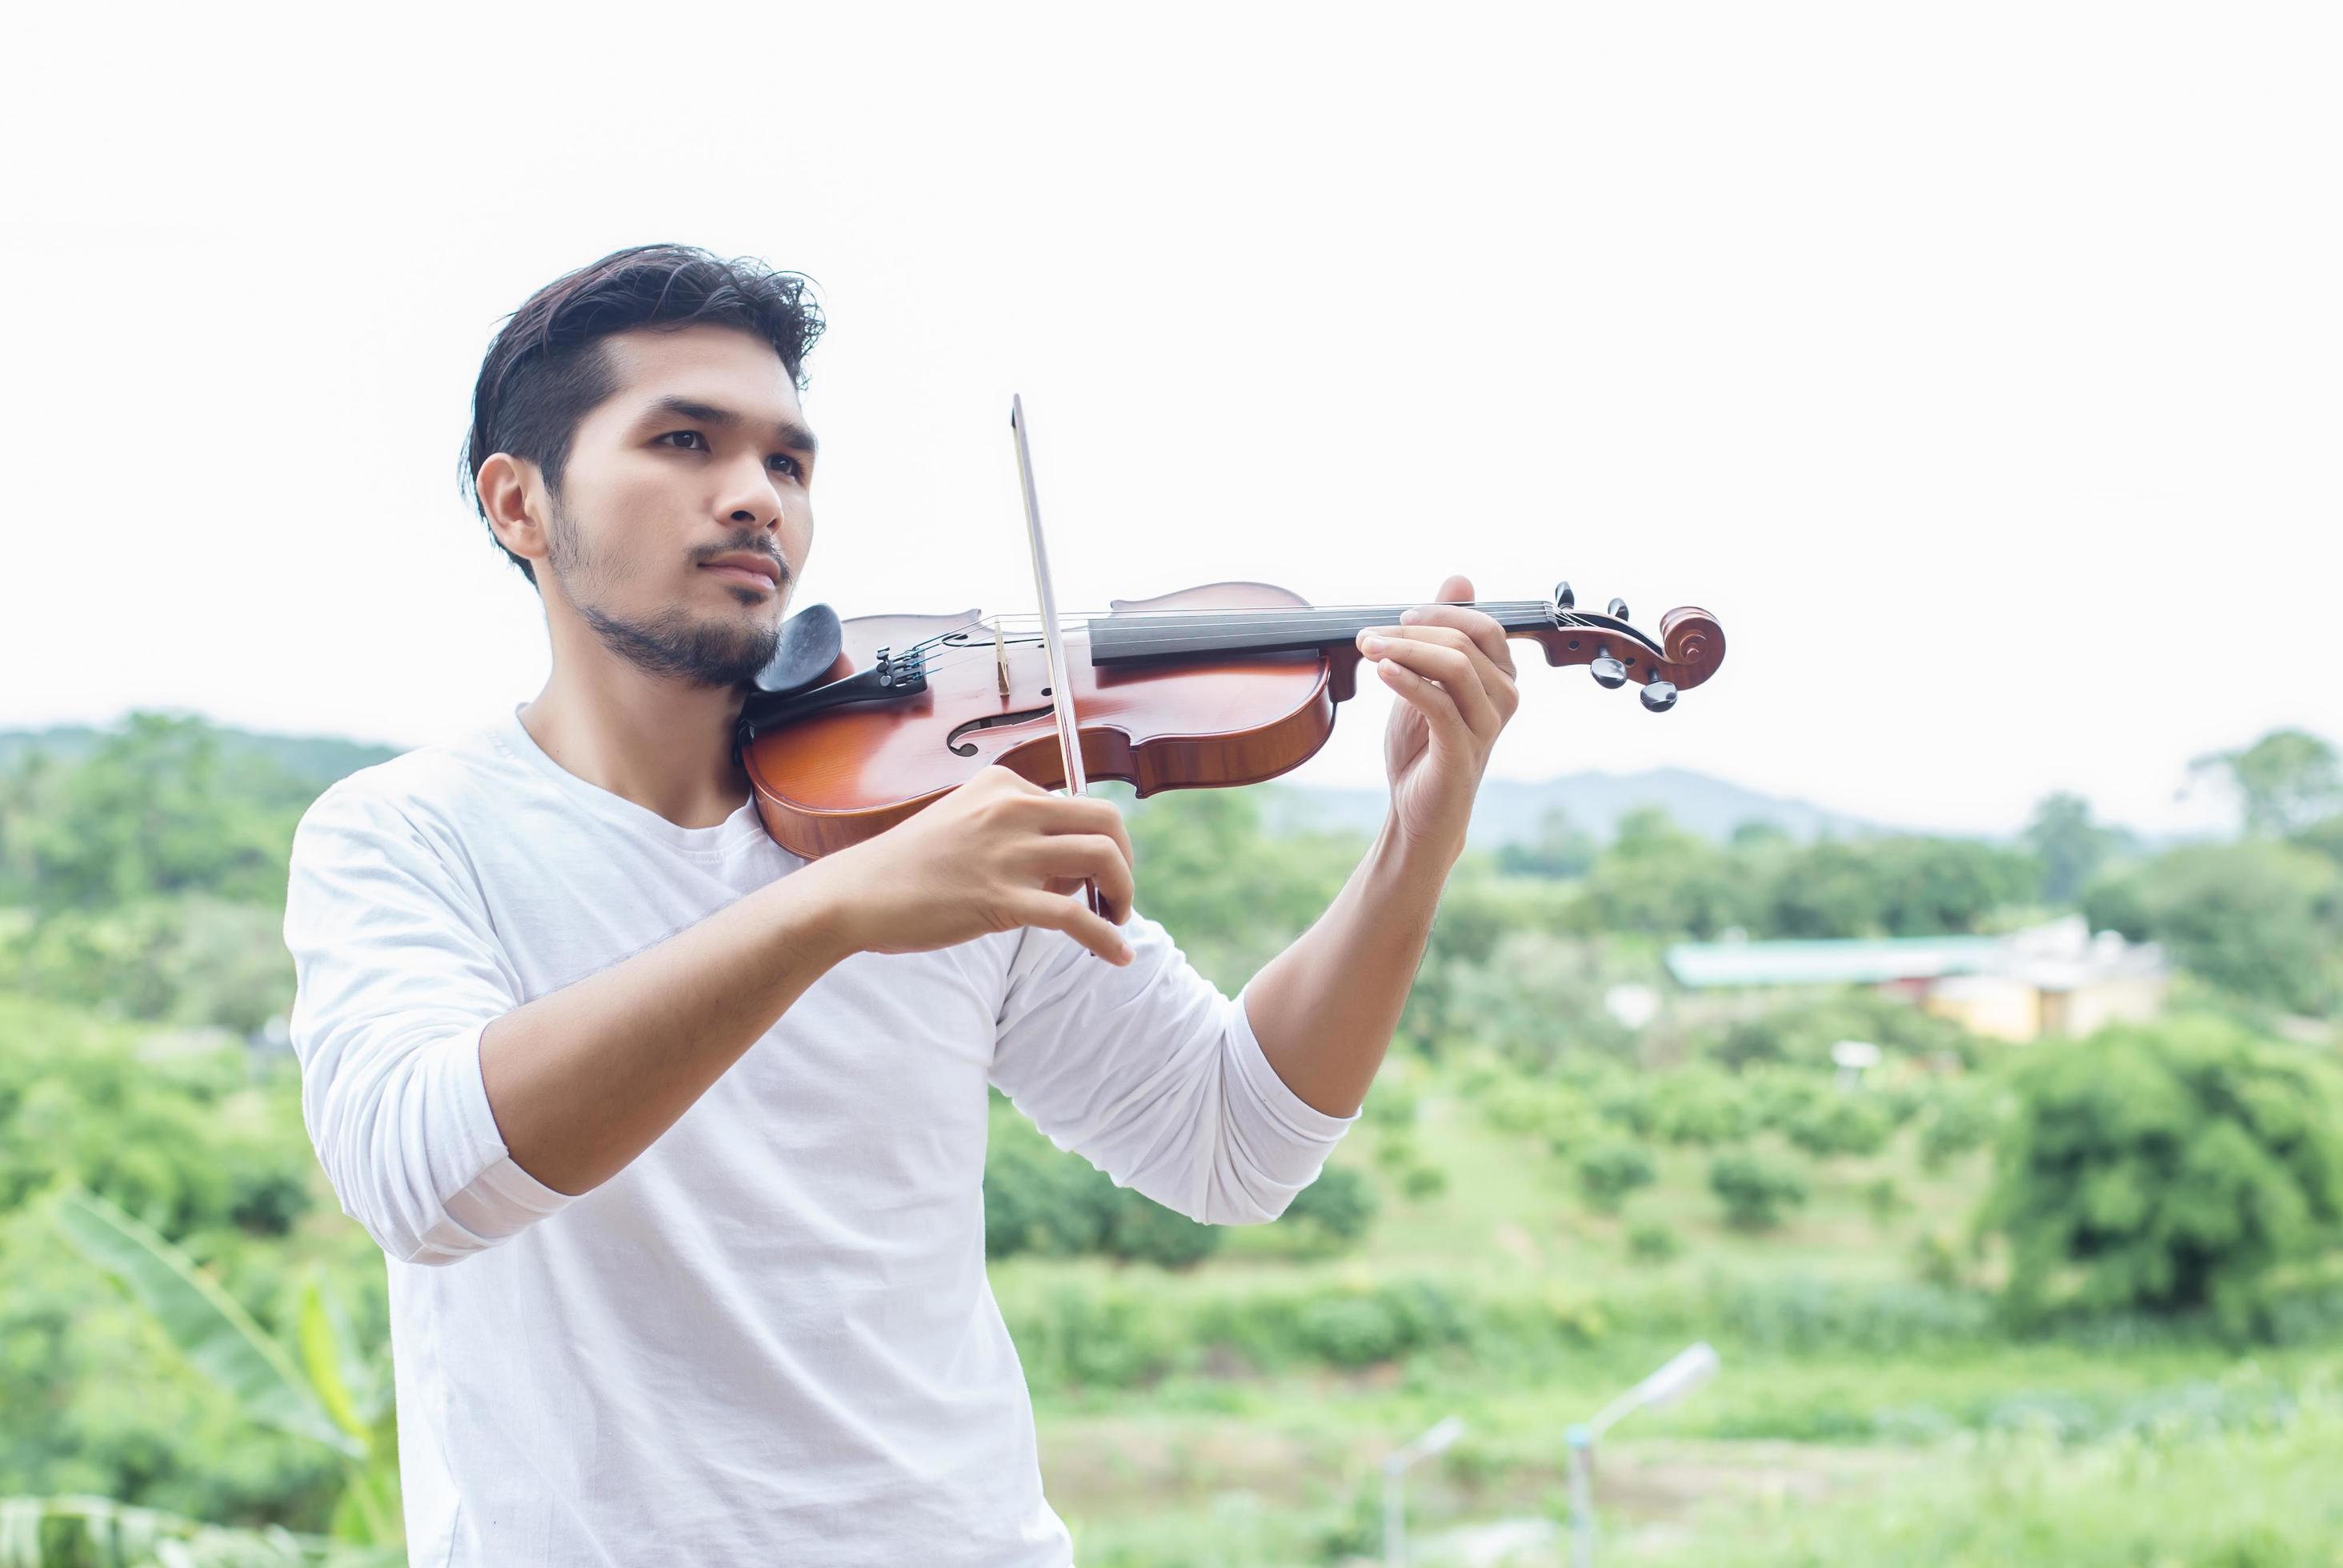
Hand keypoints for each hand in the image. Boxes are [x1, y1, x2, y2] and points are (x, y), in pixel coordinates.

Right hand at [797, 765, 1136, 964]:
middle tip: (1117, 894)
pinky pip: (1076, 917)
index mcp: (1003, 786)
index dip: (1095, 843)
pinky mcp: (1000, 898)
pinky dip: (1107, 938)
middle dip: (1125, 859)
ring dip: (1123, 893)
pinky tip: (1118, 957)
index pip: (1079, 806)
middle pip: (1106, 820)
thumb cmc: (906, 867)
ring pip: (1101, 858)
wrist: (854, 894)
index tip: (1086, 877)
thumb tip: (1066, 870)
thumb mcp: (964, 825)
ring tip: (1117, 921)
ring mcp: (1006, 851)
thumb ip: (1012, 833)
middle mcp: (1011, 808)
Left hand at [1356, 573, 1519, 861]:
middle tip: (1367, 636)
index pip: (1485, 627)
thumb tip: (1459, 579)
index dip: (1441, 614)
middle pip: (1466, 644)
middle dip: (1411, 633)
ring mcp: (1487, 727)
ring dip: (1404, 651)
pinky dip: (1407, 681)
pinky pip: (1440, 704)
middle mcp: (1504, 699)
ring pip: (1455, 668)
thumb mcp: (1427, 679)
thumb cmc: (1424, 746)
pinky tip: (1382, 670)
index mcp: (1501, 678)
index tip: (1399, 618)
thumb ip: (1442, 633)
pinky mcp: (1462, 752)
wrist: (1417, 809)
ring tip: (1367, 648)